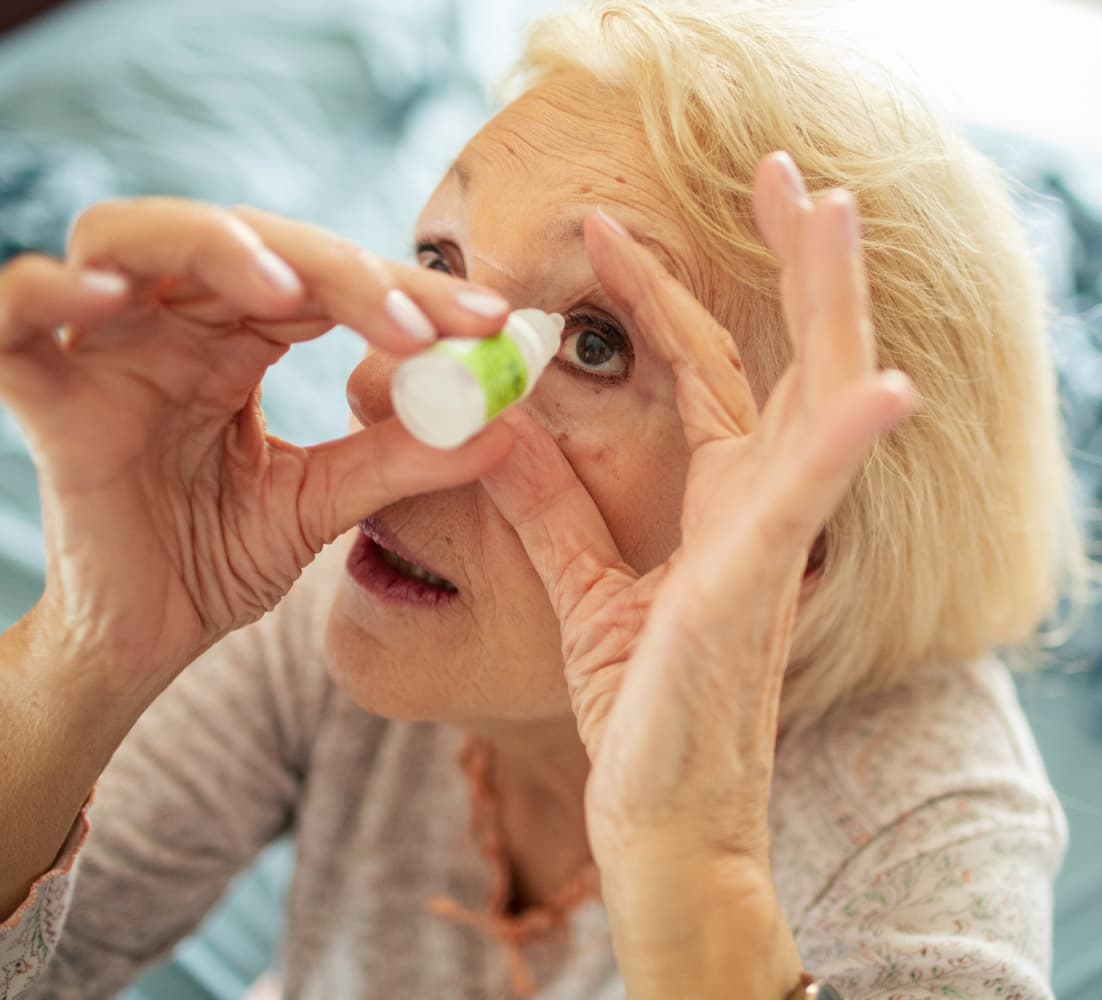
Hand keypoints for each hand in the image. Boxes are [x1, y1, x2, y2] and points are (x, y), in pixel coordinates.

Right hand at [0, 198, 512, 705]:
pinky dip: (50, 291)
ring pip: (132, 242)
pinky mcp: (49, 401)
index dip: (405, 292)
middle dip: (336, 269)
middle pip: (243, 244)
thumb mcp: (326, 503)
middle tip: (414, 321)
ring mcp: (106, 354)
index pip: (323, 281)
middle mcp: (172, 328)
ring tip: (291, 291)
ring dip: (214, 249)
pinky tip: (109, 295)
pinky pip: (18, 319)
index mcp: (237, 341)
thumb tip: (506, 426)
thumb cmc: (220, 557)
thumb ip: (403, 459)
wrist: (145, 641)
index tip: (490, 322)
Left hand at [482, 153, 913, 994]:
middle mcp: (763, 511)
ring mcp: (772, 546)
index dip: (663, 294)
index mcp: (724, 506)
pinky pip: (808, 505)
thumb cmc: (640, 712)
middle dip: (794, 263)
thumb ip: (546, 504)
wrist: (661, 822)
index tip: (606, 226)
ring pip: (819, 402)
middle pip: (790, 359)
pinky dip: (844, 443)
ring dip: (832, 307)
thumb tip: (494, 426)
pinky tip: (879, 384)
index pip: (704, 372)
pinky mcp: (757, 591)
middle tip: (785, 171)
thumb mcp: (581, 587)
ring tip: (832, 212)